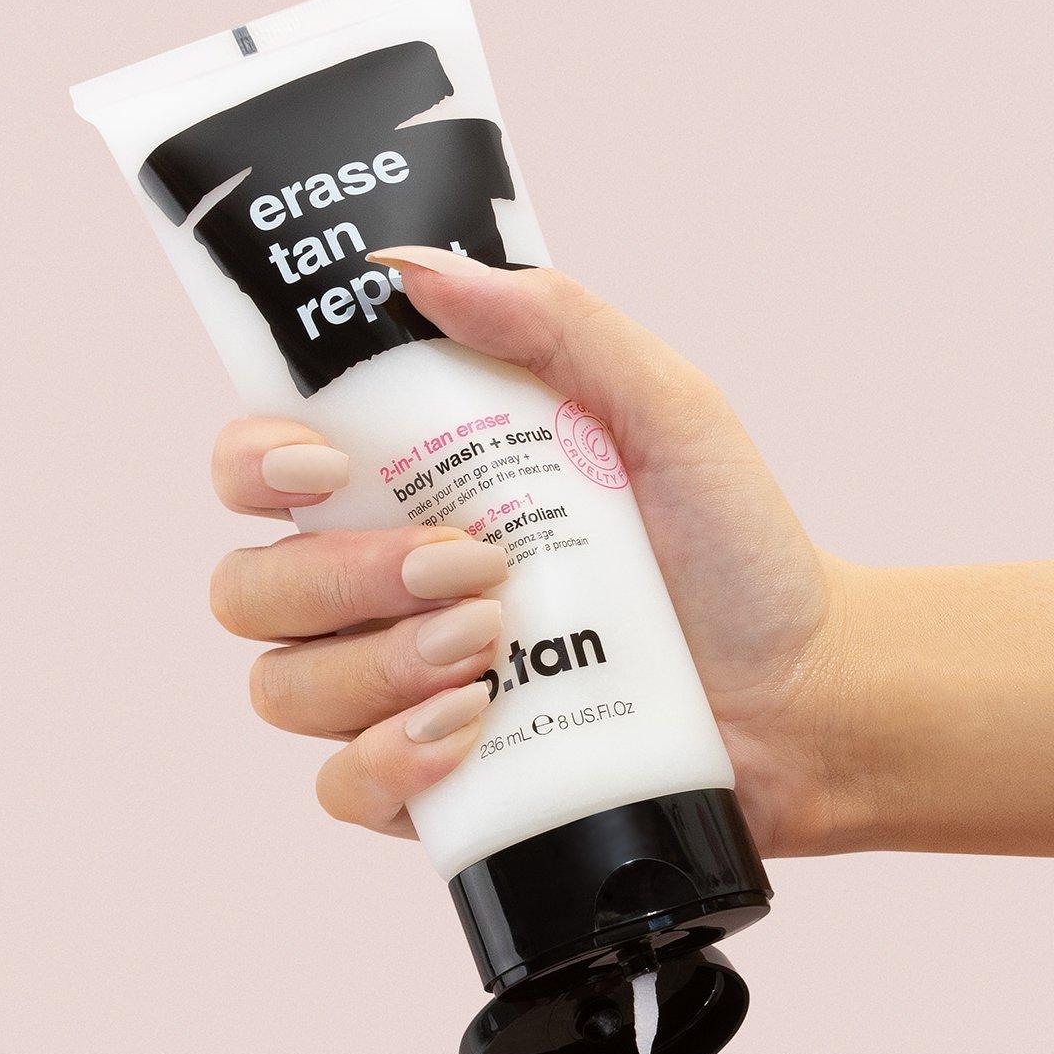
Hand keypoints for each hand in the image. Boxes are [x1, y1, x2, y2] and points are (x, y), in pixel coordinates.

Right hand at [208, 248, 854, 851]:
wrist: (803, 695)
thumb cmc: (733, 547)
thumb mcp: (664, 405)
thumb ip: (551, 322)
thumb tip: (409, 266)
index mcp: (412, 487)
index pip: (257, 470)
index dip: (253, 464)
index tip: (326, 464)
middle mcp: (379, 590)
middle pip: (250, 589)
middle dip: (340, 578)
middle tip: (471, 569)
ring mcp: (396, 694)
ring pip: (283, 689)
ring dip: (376, 666)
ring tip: (493, 652)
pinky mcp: (431, 786)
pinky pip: (339, 787)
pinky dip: (389, 760)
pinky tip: (474, 730)